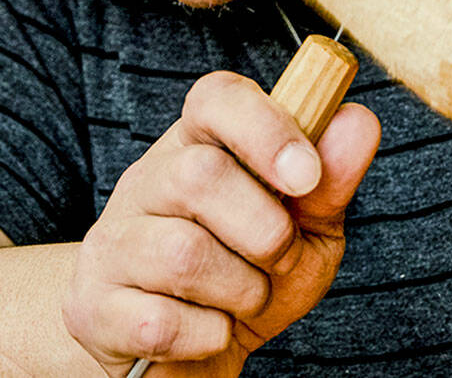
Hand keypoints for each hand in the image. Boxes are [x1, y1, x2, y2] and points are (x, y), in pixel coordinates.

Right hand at [62, 71, 379, 375]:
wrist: (192, 356)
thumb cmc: (251, 274)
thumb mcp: (306, 229)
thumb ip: (331, 181)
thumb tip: (358, 121)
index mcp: (199, 144)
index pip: (215, 98)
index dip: (265, 128)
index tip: (307, 176)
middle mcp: (146, 181)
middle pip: (200, 176)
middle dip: (264, 231)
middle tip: (277, 257)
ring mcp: (112, 241)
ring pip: (182, 254)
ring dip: (241, 290)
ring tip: (244, 297)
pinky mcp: (93, 306)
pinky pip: (160, 322)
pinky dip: (206, 336)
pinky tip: (208, 331)